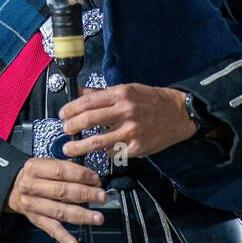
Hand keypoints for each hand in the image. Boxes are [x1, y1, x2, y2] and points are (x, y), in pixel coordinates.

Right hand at [4, 158, 106, 242]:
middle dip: (85, 194)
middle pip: (62, 191)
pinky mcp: (36, 220)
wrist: (12, 188)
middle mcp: (32, 187)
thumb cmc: (34, 175)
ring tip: (97, 217)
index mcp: (35, 168)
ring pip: (60, 211)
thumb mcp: (44, 163)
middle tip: (101, 196)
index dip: (80, 175)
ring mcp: (33, 205)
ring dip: (81, 215)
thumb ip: (65, 167)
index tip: (95, 179)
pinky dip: (64, 237)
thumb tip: (90, 176)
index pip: (60, 171)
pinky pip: (51, 229)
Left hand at [60, 84, 195, 161]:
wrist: (179, 113)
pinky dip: (105, 153)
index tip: (62, 115)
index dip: (71, 109)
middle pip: (89, 120)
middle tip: (64, 131)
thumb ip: (103, 93)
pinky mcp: (137, 147)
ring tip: (69, 149)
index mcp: (121, 94)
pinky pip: (113, 153)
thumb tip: (80, 93)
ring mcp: (131, 131)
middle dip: (71, 127)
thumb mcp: (128, 89)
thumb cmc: (152, 100)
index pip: (88, 101)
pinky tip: (101, 151)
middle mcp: (125, 111)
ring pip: (97, 142)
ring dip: (79, 147)